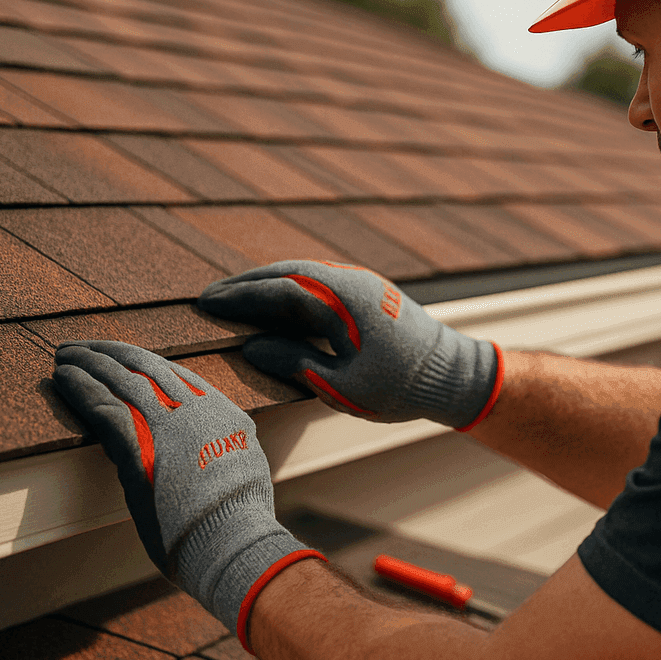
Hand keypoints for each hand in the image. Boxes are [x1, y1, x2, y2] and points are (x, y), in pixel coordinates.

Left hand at [53, 340, 324, 649]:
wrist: (232, 540)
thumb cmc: (237, 525)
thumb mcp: (243, 474)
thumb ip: (224, 453)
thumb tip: (210, 459)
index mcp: (226, 415)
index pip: (179, 376)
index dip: (145, 363)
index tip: (123, 357)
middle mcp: (198, 410)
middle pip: (148, 367)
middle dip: (113, 353)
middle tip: (86, 346)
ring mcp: (168, 424)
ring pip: (121, 379)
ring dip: (89, 363)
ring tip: (64, 353)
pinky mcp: (138, 445)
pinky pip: (103, 406)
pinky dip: (80, 389)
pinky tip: (63, 377)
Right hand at [198, 260, 502, 430]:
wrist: (454, 374)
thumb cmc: (402, 386)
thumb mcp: (343, 386)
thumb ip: (295, 363)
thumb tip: (252, 346)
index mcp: (343, 301)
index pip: (279, 289)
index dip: (240, 297)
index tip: (206, 303)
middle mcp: (351, 283)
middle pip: (288, 273)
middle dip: (247, 284)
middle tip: (210, 297)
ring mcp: (361, 285)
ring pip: (304, 275)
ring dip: (268, 284)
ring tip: (235, 300)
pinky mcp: (368, 294)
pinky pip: (320, 284)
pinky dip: (291, 291)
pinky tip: (276, 306)